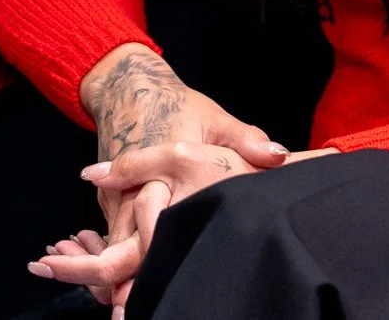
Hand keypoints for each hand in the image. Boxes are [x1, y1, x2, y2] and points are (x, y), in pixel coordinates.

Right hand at [28, 45, 292, 313]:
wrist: (131, 91)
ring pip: (115, 246)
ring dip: (116, 275)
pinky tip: (118, 291)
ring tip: (124, 310)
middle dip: (127, 274)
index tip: (164, 271)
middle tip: (133, 308)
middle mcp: (139, 186)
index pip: (160, 211)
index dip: (159, 243)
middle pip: (128, 240)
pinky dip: (111, 263)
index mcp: (169, 163)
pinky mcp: (111, 203)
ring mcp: (120, 197)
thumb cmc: (182, 108)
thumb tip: (278, 157)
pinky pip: (111, 240)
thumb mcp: (217, 119)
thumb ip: (248, 139)